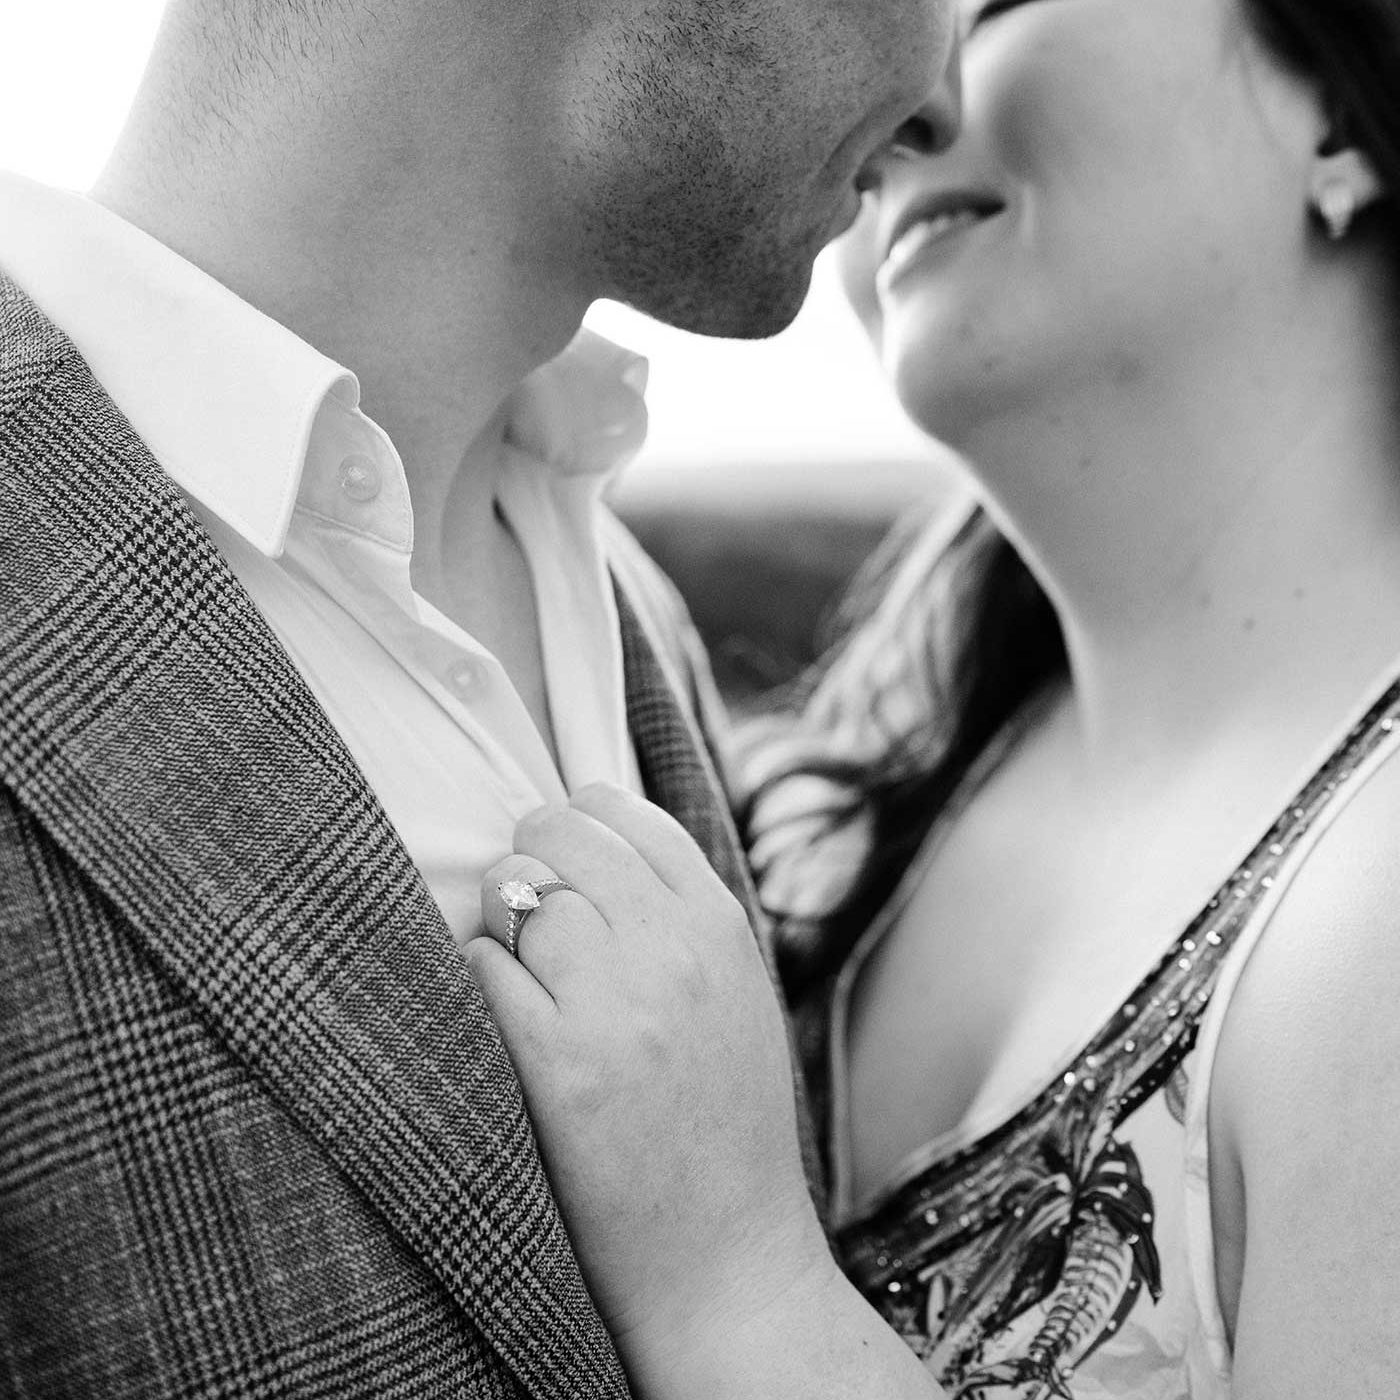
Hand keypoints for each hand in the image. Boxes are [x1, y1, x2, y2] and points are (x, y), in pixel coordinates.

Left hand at [467, 784, 832, 1362]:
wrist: (728, 1256)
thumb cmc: (726, 1123)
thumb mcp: (736, 996)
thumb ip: (681, 919)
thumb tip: (594, 848)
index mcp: (720, 927)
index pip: (626, 813)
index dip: (578, 821)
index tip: (561, 850)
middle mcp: (671, 949)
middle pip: (560, 835)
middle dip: (529, 857)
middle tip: (523, 901)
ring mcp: (614, 1005)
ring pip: (516, 892)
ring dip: (499, 919)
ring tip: (515, 964)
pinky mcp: (557, 1066)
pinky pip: (482, 966)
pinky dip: (478, 979)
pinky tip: (503, 1014)